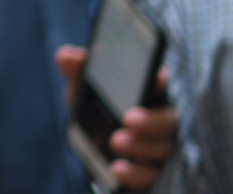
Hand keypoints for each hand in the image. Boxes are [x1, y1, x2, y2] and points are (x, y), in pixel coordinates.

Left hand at [55, 45, 176, 189]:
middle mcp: (160, 120)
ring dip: (140, 147)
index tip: (156, 79)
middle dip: (151, 121)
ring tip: (115, 142)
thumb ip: (78, 71)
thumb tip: (65, 57)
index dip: (160, 80)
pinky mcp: (148, 171)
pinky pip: (149, 175)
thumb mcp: (84, 87)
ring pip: (162, 150)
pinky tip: (118, 170)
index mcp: (147, 92)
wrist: (92, 142)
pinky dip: (135, 174)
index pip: (161, 83)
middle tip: (129, 119)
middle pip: (168, 121)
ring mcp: (158, 147)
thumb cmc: (95, 105)